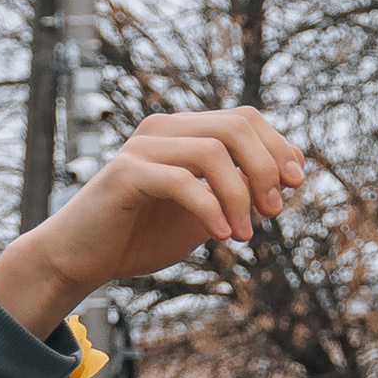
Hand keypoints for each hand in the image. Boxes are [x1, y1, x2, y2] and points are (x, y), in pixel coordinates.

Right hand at [0, 108, 306, 335]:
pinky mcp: (125, 174)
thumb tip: (289, 179)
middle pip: (236, 126)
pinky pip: (181, 180)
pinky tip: (220, 236)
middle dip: (265, 169)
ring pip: (213, 150)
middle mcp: (164, 130)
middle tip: (273, 213)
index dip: (278, 148)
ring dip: (240, 196)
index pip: (245, 118)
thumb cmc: (142, 236)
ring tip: (244, 235)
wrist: (83, 259)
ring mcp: (142, 148)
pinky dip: (210, 208)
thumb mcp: (204, 213)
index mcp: (184, 133)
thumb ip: (238, 193)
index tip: (294, 187)